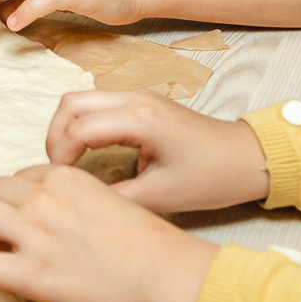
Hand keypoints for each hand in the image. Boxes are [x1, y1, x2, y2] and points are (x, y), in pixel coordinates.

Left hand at [0, 164, 217, 301]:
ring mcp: (34, 236)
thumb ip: (82, 202)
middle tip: (12, 232)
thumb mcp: (114, 204)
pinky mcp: (29, 274)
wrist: (163, 279)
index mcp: (67, 179)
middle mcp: (44, 199)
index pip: (24, 176)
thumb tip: (67, 215)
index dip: (24, 197)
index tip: (31, 214)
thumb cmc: (150, 247)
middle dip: (0, 208)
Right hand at [46, 90, 270, 213]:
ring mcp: (139, 97)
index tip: (59, 182)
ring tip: (67, 163)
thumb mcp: (161, 196)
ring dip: (67, 127)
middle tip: (56, 170)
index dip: (59, 155)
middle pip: (71, 102)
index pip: (78, 127)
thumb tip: (78, 204)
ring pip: (82, 99)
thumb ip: (116, 198)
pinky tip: (86, 153)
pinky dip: (83, 125)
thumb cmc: (211, 177)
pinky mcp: (142, 103)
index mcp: (140, 119)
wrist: (246, 158)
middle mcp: (135, 99)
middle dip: (54, 135)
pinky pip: (98, 105)